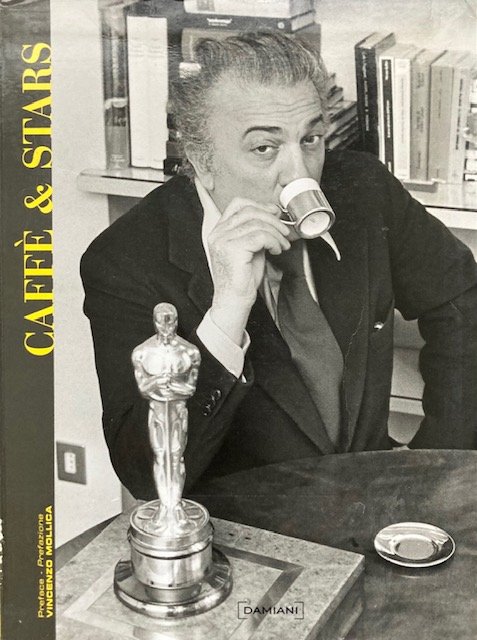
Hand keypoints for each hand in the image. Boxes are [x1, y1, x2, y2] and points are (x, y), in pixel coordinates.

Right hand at [208, 198, 289, 343]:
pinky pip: (260, 236)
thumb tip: (273, 214)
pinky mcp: (233, 250)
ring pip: (257, 223)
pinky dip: (273, 241)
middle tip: (284, 232)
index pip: (237, 204)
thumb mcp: (250, 248)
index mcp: (219, 231)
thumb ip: (256, 231)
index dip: (259, 205)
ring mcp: (223, 241)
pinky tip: (276, 251)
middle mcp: (217, 234)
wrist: (234, 301)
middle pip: (249, 211)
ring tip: (282, 245)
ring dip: (276, 233)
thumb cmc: (242, 278)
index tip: (274, 213)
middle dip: (272, 219)